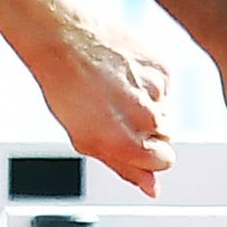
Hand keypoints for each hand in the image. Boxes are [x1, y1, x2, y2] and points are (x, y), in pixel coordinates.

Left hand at [27, 18, 173, 195]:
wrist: (61, 38)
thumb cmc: (64, 87)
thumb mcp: (84, 138)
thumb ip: (124, 167)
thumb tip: (152, 188)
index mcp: (129, 144)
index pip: (164, 162)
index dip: (145, 152)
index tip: (128, 138)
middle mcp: (149, 119)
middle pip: (165, 135)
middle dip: (144, 128)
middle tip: (111, 108)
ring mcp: (159, 91)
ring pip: (163, 108)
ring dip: (144, 101)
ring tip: (110, 85)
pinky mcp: (163, 66)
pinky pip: (162, 83)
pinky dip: (145, 79)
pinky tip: (119, 70)